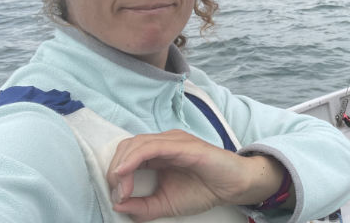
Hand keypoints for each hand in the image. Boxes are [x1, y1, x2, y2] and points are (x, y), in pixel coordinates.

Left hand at [107, 129, 288, 221]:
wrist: (233, 186)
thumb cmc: (203, 190)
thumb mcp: (166, 204)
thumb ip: (142, 207)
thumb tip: (117, 205)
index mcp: (158, 154)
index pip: (126, 155)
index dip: (115, 174)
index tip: (118, 198)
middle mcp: (164, 142)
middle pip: (127, 146)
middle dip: (115, 170)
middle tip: (119, 194)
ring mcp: (174, 141)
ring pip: (136, 144)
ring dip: (122, 166)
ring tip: (123, 188)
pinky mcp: (183, 145)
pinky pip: (152, 146)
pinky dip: (134, 158)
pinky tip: (126, 172)